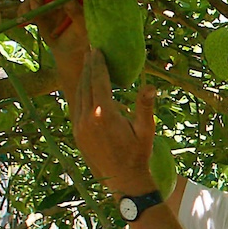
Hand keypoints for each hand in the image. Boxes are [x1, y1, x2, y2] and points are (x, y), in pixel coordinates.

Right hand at [18, 0, 88, 62]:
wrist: (68, 49)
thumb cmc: (80, 38)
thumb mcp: (83, 28)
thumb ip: (78, 14)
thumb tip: (69, 2)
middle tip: (36, 6)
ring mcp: (47, 1)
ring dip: (29, 2)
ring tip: (31, 16)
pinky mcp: (38, 9)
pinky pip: (27, 6)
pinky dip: (23, 10)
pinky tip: (25, 19)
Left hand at [73, 49, 157, 195]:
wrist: (123, 179)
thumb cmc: (138, 153)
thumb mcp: (146, 130)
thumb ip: (146, 107)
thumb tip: (150, 86)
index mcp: (104, 114)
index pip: (98, 81)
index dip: (98, 64)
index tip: (97, 49)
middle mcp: (88, 118)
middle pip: (85, 85)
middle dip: (88, 67)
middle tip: (91, 51)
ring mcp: (79, 127)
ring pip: (78, 95)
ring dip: (82, 79)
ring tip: (87, 66)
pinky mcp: (77, 134)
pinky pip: (76, 108)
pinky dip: (80, 94)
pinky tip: (85, 89)